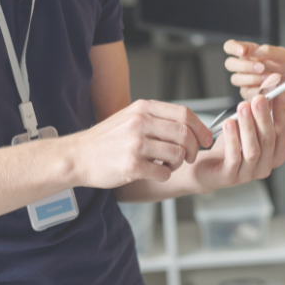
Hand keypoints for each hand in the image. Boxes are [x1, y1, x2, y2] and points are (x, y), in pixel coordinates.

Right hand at [70, 100, 213, 188]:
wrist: (78, 156)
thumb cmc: (106, 140)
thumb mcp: (130, 117)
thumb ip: (156, 118)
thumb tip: (189, 125)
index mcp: (143, 108)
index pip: (184, 113)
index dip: (200, 128)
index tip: (206, 139)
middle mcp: (140, 123)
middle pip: (185, 134)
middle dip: (194, 149)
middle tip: (189, 157)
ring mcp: (135, 144)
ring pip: (177, 154)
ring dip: (178, 164)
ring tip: (166, 165)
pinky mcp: (131, 165)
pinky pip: (163, 172)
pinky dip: (164, 175)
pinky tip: (153, 173)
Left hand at [190, 93, 284, 192]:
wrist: (206, 168)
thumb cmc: (228, 148)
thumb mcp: (245, 127)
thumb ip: (258, 112)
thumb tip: (268, 90)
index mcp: (274, 154)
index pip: (283, 131)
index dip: (283, 112)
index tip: (280, 93)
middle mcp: (265, 165)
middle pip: (269, 140)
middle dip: (264, 117)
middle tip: (258, 99)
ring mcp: (248, 174)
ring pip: (253, 150)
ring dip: (248, 126)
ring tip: (242, 108)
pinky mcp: (230, 177)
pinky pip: (234, 158)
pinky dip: (232, 139)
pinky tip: (229, 124)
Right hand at [224, 40, 284, 99]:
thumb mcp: (282, 55)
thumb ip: (268, 51)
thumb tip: (255, 53)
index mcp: (250, 53)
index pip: (231, 47)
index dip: (233, 48)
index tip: (243, 51)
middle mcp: (245, 67)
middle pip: (230, 64)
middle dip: (245, 66)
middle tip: (261, 68)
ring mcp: (246, 81)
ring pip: (237, 79)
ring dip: (252, 79)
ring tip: (270, 79)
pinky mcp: (251, 95)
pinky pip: (247, 94)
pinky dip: (258, 91)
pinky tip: (270, 89)